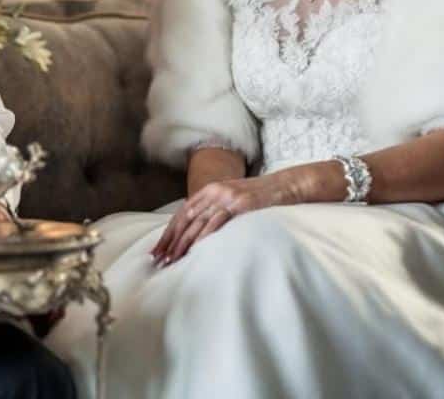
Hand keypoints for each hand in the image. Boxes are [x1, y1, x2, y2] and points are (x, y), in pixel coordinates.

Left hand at [150, 167, 319, 266]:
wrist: (286, 185)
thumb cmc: (259, 197)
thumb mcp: (232, 198)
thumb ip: (215, 210)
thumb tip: (197, 232)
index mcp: (210, 189)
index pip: (182, 213)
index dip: (169, 232)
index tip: (158, 249)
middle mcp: (215, 191)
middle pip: (185, 219)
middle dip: (170, 241)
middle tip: (158, 259)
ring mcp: (228, 197)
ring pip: (198, 222)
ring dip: (183, 243)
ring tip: (173, 260)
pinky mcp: (241, 204)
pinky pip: (218, 222)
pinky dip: (204, 236)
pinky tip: (196, 249)